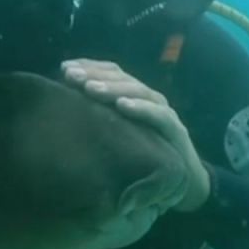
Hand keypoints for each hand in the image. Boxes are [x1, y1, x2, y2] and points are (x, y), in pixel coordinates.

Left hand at [61, 59, 210, 211]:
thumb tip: (65, 108)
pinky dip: (141, 108)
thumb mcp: (118, 135)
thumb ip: (99, 119)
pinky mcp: (176, 130)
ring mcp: (164, 112)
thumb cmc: (144, 156)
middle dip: (94, 75)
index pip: (111, 72)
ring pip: (138, 91)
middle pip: (121, 78)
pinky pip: (158, 116)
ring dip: (112, 88)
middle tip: (71, 76)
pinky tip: (123, 106)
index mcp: (133, 96)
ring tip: (90, 88)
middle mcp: (148, 98)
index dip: (89, 67)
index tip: (63, 68)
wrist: (185, 181)